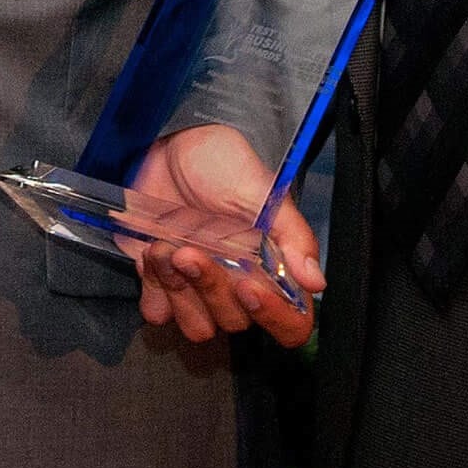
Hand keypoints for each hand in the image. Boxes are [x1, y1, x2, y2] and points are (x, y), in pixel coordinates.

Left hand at [133, 124, 324, 347]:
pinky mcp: (162, 281)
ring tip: (165, 247)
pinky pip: (158, 312)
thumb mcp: (259, 189)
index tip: (247, 287)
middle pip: (235, 322)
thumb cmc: (219, 161)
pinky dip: (152, 288)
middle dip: (210, 287)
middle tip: (189, 250)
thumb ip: (290, 234)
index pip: (290, 323)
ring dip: (177, 290)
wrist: (166, 142)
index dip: (273, 317)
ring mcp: (197, 286)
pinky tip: (151, 252)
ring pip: (197, 325)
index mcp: (271, 268)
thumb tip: (315, 280)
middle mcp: (237, 284)